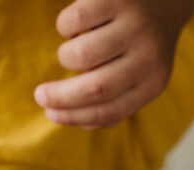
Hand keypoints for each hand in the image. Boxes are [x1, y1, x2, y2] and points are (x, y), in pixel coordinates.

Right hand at [34, 0, 193, 128]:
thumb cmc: (143, 40)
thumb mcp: (141, 73)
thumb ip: (117, 99)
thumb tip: (82, 123)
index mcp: (153, 83)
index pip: (108, 111)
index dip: (73, 117)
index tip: (50, 113)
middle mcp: (149, 56)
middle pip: (94, 88)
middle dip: (60, 96)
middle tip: (40, 95)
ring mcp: (135, 25)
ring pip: (80, 55)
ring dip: (66, 55)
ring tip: (73, 47)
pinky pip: (73, 21)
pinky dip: (66, 26)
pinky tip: (80, 23)